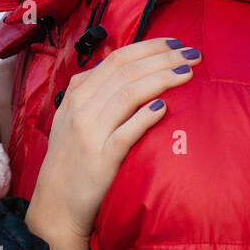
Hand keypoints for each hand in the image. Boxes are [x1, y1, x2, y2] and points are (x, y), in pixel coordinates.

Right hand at [25, 37, 201, 249]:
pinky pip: (127, 131)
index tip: (176, 44)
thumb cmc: (71, 162)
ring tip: (188, 73)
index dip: (149, 48)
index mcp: (76, 96)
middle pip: (126, 71)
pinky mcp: (101, 158)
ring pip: (129, 94)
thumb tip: (125, 70)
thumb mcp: (72, 120)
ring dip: (162, 79)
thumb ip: (92, 94)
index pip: (116, 59)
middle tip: (193, 54)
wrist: (56, 205)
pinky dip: (146, 116)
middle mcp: (81, 109)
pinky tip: (165, 107)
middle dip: (163, 57)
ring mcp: (90, 133)